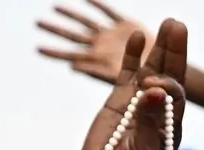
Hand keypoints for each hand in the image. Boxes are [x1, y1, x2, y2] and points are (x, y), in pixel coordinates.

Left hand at [37, 0, 153, 83]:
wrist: (166, 78)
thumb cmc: (143, 88)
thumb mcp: (116, 81)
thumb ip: (95, 72)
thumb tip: (72, 66)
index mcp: (97, 63)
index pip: (71, 56)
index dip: (54, 53)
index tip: (37, 49)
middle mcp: (102, 48)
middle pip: (74, 37)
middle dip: (57, 30)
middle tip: (37, 23)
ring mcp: (112, 36)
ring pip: (88, 23)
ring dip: (71, 15)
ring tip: (54, 8)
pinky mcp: (126, 25)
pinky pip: (109, 12)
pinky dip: (98, 5)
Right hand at [75, 19, 186, 149]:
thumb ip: (149, 120)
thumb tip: (156, 90)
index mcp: (171, 124)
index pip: (177, 94)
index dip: (169, 84)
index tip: (154, 84)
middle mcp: (159, 109)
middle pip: (171, 74)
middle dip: (175, 50)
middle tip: (177, 25)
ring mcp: (139, 102)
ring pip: (152, 68)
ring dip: (160, 47)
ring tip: (168, 23)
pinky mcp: (119, 100)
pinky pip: (128, 73)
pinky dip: (133, 56)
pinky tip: (139, 36)